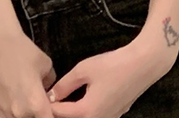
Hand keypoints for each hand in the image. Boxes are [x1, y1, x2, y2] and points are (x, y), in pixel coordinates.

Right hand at [0, 28, 57, 117]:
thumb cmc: (24, 51)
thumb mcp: (47, 65)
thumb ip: (50, 84)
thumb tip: (48, 92)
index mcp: (36, 105)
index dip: (53, 115)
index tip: (53, 108)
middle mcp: (20, 114)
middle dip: (40, 114)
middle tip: (42, 103)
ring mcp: (5, 111)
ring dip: (27, 114)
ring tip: (29, 101)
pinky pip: (8, 117)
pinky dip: (15, 113)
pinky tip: (18, 100)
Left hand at [47, 42, 172, 117]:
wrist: (141, 66)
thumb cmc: (112, 65)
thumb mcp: (84, 70)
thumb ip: (65, 85)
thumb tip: (50, 95)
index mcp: (86, 112)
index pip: (59, 114)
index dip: (46, 107)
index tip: (37, 99)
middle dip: (58, 112)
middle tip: (48, 101)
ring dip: (71, 114)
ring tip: (60, 101)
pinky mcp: (115, 116)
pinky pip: (95, 117)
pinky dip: (84, 112)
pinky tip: (78, 101)